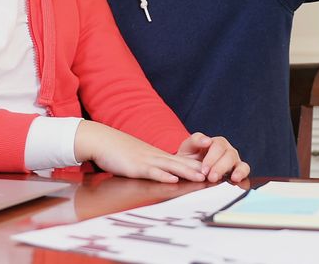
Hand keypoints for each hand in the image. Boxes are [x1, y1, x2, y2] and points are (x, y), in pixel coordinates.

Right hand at [73, 121, 205, 182]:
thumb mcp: (138, 159)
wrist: (101, 140)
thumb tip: (161, 175)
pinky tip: (173, 179)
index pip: (182, 161)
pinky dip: (163, 175)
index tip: (214, 172)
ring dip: (187, 172)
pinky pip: (151, 171)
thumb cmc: (117, 152)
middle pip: (182, 163)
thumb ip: (150, 166)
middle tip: (217, 175)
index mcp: (157, 156)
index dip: (198, 167)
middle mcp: (155, 157)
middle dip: (200, 169)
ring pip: (171, 166)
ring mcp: (146, 161)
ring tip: (203, 177)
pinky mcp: (135, 166)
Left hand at [176, 132, 250, 182]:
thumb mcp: (188, 147)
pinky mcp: (238, 172)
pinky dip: (242, 174)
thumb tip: (207, 140)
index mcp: (216, 143)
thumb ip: (195, 140)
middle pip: (230, 155)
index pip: (218, 146)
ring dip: (236, 171)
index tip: (204, 170)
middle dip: (221, 167)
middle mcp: (227, 150)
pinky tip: (237, 179)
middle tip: (211, 177)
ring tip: (232, 178)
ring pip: (240, 163)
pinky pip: (245, 171)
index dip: (212, 158)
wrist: (189, 170)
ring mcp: (234, 161)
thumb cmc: (190, 158)